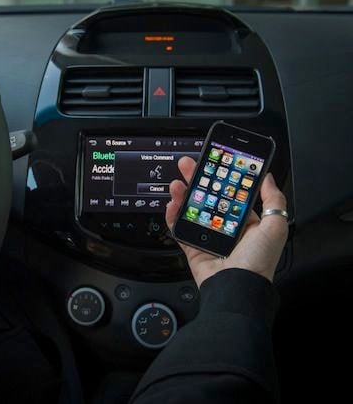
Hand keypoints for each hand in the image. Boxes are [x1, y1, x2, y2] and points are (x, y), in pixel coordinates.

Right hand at [166, 157, 288, 286]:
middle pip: (207, 197)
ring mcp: (206, 236)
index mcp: (245, 221)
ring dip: (182, 194)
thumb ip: (273, 200)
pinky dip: (173, 216)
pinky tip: (172, 204)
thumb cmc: (258, 261)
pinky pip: (179, 228)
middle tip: (188, 164)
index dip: (221, 176)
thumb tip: (267, 178)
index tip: (214, 162)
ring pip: (190, 209)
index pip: (230, 192)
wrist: (236, 287)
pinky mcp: (192, 246)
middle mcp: (225, 227)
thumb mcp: (275, 226)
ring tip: (177, 183)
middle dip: (197, 179)